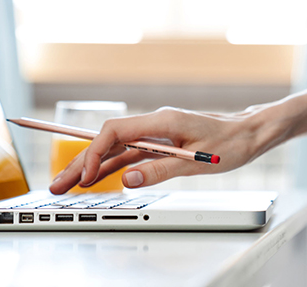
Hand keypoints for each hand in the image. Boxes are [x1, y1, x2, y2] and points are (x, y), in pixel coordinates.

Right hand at [49, 106, 273, 193]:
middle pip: (108, 140)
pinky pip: (128, 155)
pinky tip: (96, 179)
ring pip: (115, 149)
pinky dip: (111, 167)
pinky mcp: (160, 144)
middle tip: (58, 184)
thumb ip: (160, 170)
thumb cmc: (230, 143)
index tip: (85, 175)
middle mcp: (155, 124)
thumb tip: (127, 179)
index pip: (115, 132)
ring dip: (91, 166)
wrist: (248, 133)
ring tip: (68, 185)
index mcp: (162, 121)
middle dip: (81, 161)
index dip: (94, 152)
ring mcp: (156, 134)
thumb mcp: (198, 161)